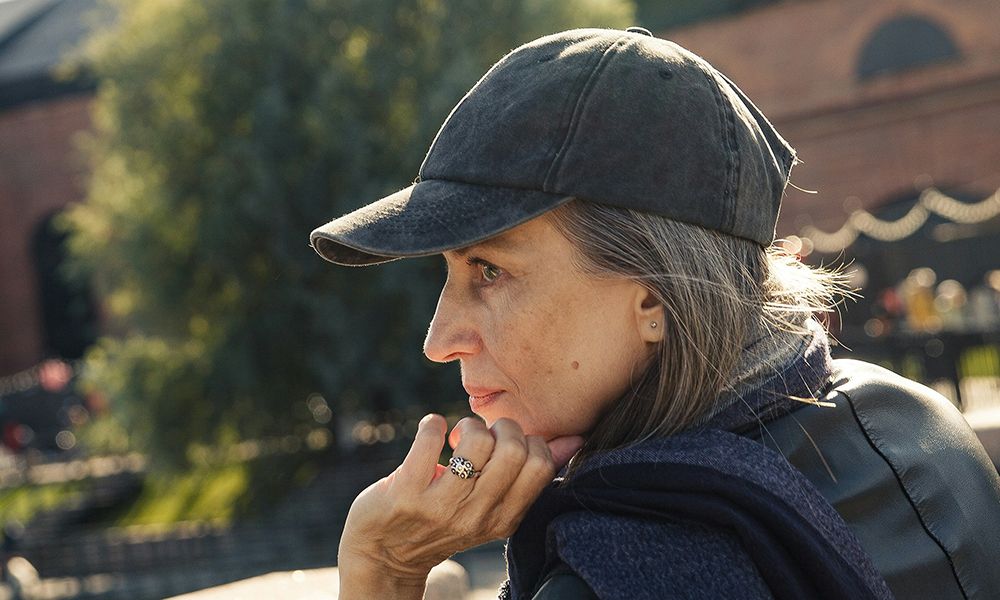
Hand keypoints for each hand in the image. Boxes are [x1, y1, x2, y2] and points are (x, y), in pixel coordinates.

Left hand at [337, 414, 583, 598]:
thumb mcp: (492, 506)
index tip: (505, 445)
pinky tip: (431, 430)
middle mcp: (476, 516)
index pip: (540, 467)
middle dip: (501, 427)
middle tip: (483, 436)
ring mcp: (440, 506)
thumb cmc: (444, 519)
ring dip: (468, 425)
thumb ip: (530, 474)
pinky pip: (429, 440)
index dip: (527, 441)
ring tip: (456, 436)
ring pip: (476, 445)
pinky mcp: (405, 493)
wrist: (385, 555)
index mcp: (504, 519)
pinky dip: (433, 424)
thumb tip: (575, 441)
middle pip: (513, 452)